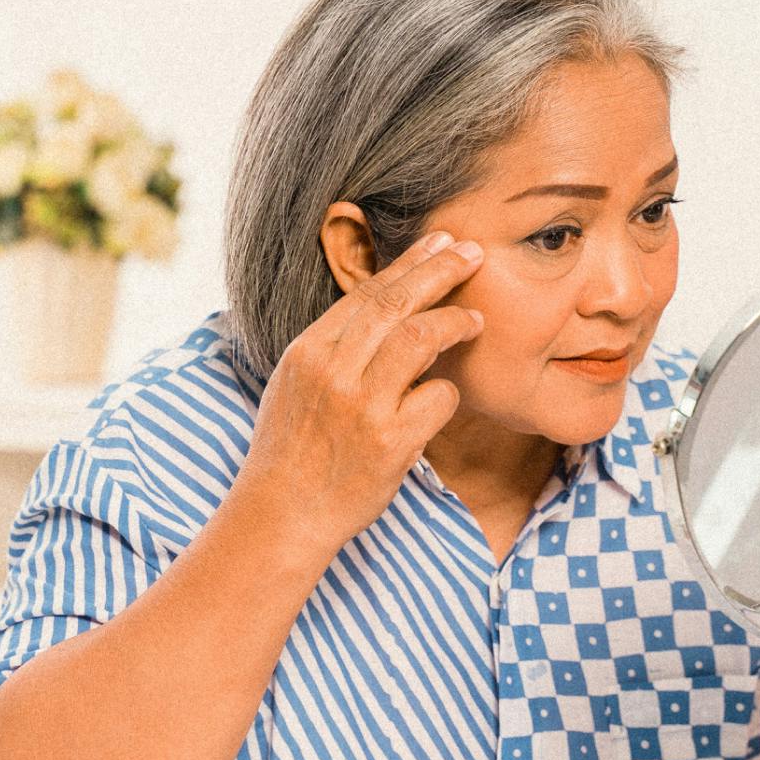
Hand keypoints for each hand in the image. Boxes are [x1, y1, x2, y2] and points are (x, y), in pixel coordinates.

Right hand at [235, 229, 484, 560]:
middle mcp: (334, 371)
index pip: (367, 293)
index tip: (440, 243)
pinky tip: (442, 399)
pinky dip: (447, 393)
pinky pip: (439, 397)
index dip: (409, 263)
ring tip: (476, 320)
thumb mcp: (297, 385)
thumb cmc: (293, 450)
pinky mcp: (391, 441)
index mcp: (308, 351)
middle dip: (441, 271)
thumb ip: (335, 347)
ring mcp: (362, 406)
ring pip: (421, 339)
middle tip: (474, 254)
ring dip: (456, 323)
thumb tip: (380, 307)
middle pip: (397, 302)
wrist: (282, 516)